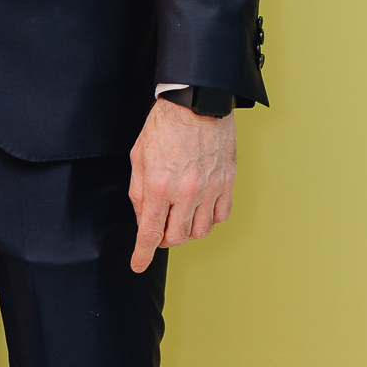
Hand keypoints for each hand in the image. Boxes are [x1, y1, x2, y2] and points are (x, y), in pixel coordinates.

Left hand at [127, 99, 237, 273]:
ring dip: (187, 231)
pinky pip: (221, 216)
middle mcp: (187, 192)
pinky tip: (200, 209)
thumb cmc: (164, 126)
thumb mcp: (138, 157)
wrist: (196, 101)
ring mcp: (210, 188)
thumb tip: (144, 220)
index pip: (151, 233)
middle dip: (165, 240)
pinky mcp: (228, 181)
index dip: (143, 254)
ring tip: (180, 217)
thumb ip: (139, 193)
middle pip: (177, 237)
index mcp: (160, 186)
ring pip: (201, 231)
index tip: (138, 264)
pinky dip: (209, 219)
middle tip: (160, 229)